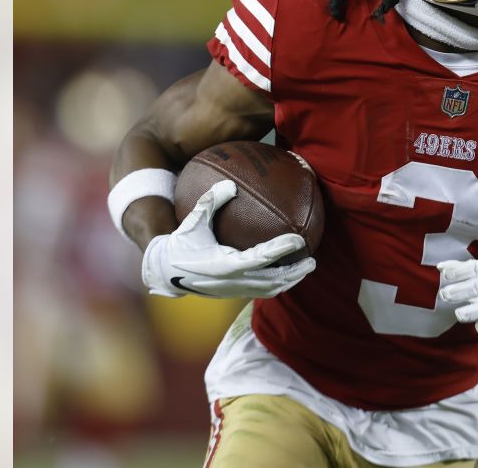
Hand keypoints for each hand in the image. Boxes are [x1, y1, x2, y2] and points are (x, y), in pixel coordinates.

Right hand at [141, 180, 315, 297]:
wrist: (165, 272)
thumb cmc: (182, 242)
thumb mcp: (192, 221)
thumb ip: (210, 201)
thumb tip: (230, 184)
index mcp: (222, 264)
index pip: (258, 258)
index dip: (280, 250)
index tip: (298, 240)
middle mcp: (231, 281)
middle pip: (271, 281)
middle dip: (294, 272)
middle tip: (312, 260)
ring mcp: (234, 290)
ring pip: (269, 290)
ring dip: (290, 280)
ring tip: (307, 267)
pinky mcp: (234, 293)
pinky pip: (262, 291)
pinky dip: (278, 283)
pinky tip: (289, 271)